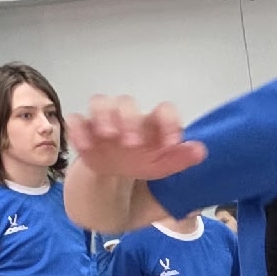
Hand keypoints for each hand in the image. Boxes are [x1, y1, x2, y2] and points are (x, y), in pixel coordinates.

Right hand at [65, 96, 205, 181]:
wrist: (114, 173)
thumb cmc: (142, 162)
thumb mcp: (163, 165)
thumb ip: (181, 158)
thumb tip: (201, 151)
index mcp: (152, 122)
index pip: (163, 111)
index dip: (169, 123)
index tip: (171, 144)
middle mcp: (127, 116)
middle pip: (126, 103)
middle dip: (130, 120)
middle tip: (132, 144)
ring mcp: (103, 120)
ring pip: (99, 102)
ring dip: (103, 115)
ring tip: (108, 136)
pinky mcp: (83, 129)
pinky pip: (75, 120)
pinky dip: (78, 130)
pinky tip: (85, 147)